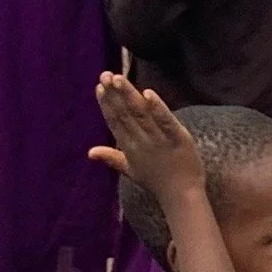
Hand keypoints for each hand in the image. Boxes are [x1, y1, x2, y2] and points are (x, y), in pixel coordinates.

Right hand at [89, 71, 204, 201]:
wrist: (181, 195)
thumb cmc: (156, 181)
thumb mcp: (130, 169)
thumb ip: (111, 157)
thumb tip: (90, 152)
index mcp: (129, 148)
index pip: (115, 122)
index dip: (106, 103)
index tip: (99, 86)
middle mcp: (140, 142)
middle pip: (125, 114)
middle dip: (114, 94)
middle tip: (105, 75)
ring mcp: (159, 139)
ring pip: (141, 114)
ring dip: (129, 95)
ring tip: (119, 79)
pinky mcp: (178, 138)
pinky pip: (165, 121)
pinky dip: (157, 108)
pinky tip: (148, 93)